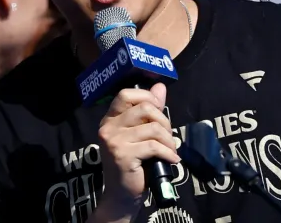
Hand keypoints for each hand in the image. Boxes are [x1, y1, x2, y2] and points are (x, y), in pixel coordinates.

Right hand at [96, 83, 179, 210]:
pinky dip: (168, 153)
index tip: (159, 111)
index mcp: (110, 119)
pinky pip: (154, 146)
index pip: (126, 94)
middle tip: (168, 137)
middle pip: (144, 108)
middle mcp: (108, 127)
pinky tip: (172, 160)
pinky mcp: (123, 155)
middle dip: (164, 121)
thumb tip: (160, 86)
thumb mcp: (140, 134)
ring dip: (169, 140)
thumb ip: (150, 110)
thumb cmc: (134, 163)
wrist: (121, 195)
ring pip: (153, 128)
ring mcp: (114, 141)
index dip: (147, 97)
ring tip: (171, 150)